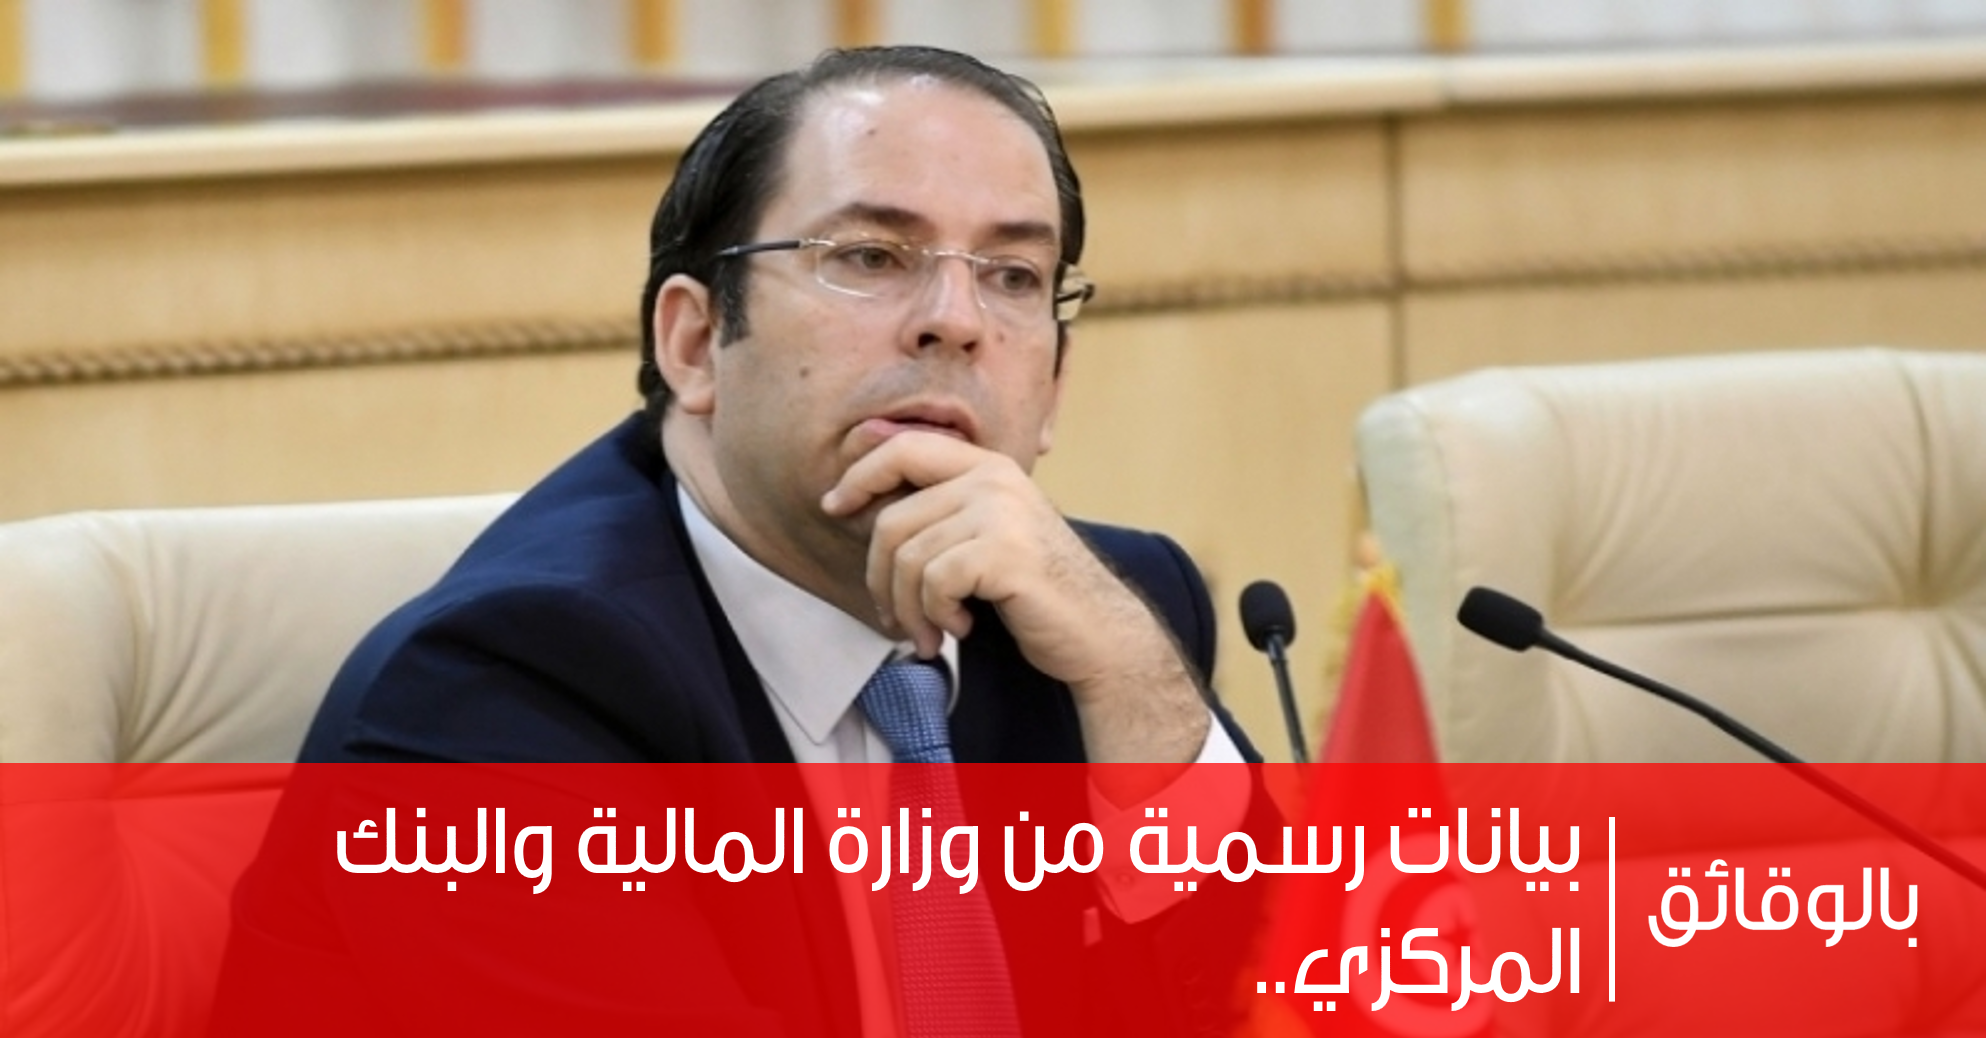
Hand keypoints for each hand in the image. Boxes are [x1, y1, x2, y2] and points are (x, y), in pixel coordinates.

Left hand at [821, 431, 1207, 772]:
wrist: (1098, 631)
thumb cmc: (1035, 591)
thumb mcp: (989, 534)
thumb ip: (944, 512)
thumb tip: (865, 504)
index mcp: (987, 466)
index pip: (903, 449)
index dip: (860, 475)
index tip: (834, 506)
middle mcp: (993, 479)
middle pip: (892, 519)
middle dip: (881, 578)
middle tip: (894, 617)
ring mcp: (1000, 512)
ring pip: (908, 558)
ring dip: (909, 609)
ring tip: (931, 633)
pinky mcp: (1004, 551)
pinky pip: (933, 582)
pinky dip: (936, 615)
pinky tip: (961, 628)